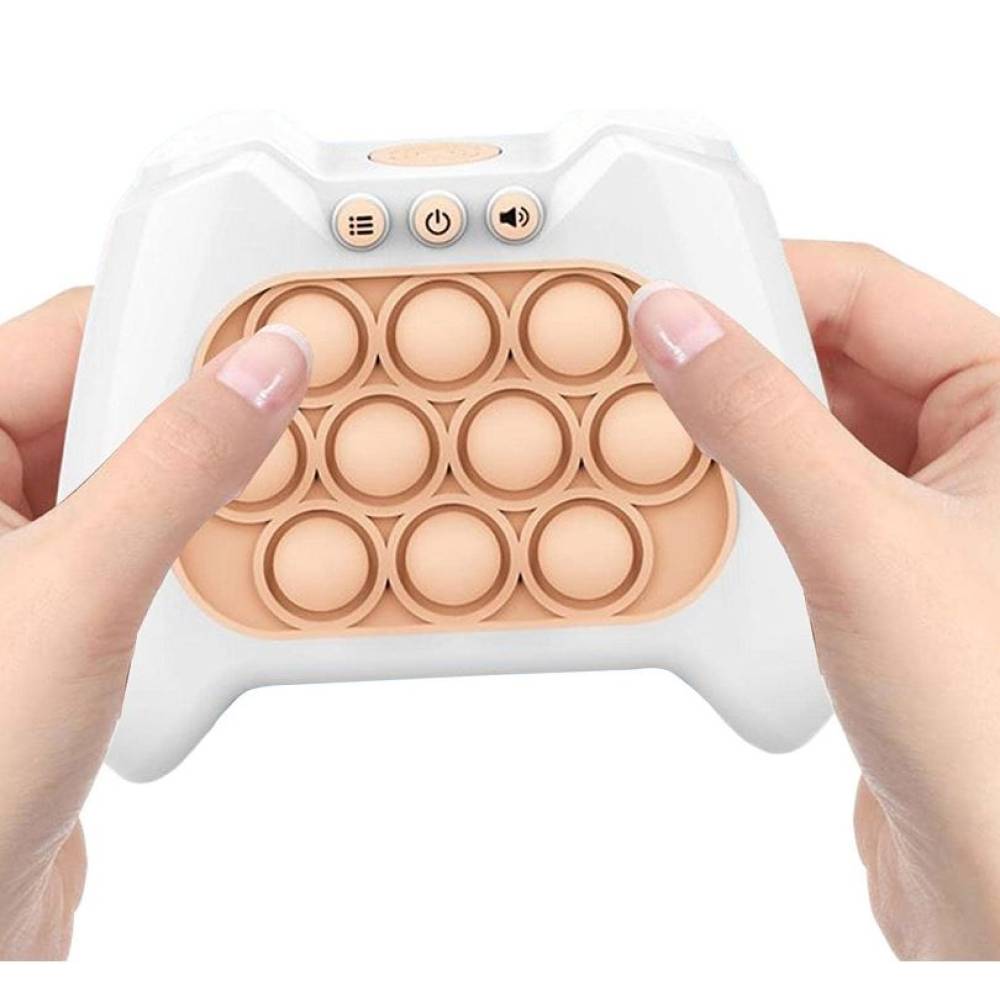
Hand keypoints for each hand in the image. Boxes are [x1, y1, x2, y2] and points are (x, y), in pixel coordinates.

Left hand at [0, 292, 309, 958]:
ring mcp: (18, 551)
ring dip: (206, 486)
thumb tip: (262, 370)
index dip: (174, 327)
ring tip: (270, 486)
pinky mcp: (61, 606)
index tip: (272, 331)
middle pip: (111, 401)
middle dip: (202, 413)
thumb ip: (175, 468)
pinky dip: (196, 542)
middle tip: (292, 409)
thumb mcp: (79, 591)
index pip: (69, 334)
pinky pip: (144, 538)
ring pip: (135, 473)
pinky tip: (233, 559)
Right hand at [629, 241, 999, 958]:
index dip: (765, 281)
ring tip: (659, 420)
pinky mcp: (883, 572)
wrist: (990, 884)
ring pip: (813, 427)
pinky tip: (697, 497)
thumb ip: (760, 421)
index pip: (871, 292)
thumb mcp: (856, 540)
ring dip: (737, 426)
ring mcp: (929, 512)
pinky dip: (745, 489)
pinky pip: (801, 494)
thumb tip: (678, 326)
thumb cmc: (986, 720)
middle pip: (836, 355)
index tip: (671, 293)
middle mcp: (979, 448)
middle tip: (648, 356)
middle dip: (741, 356)